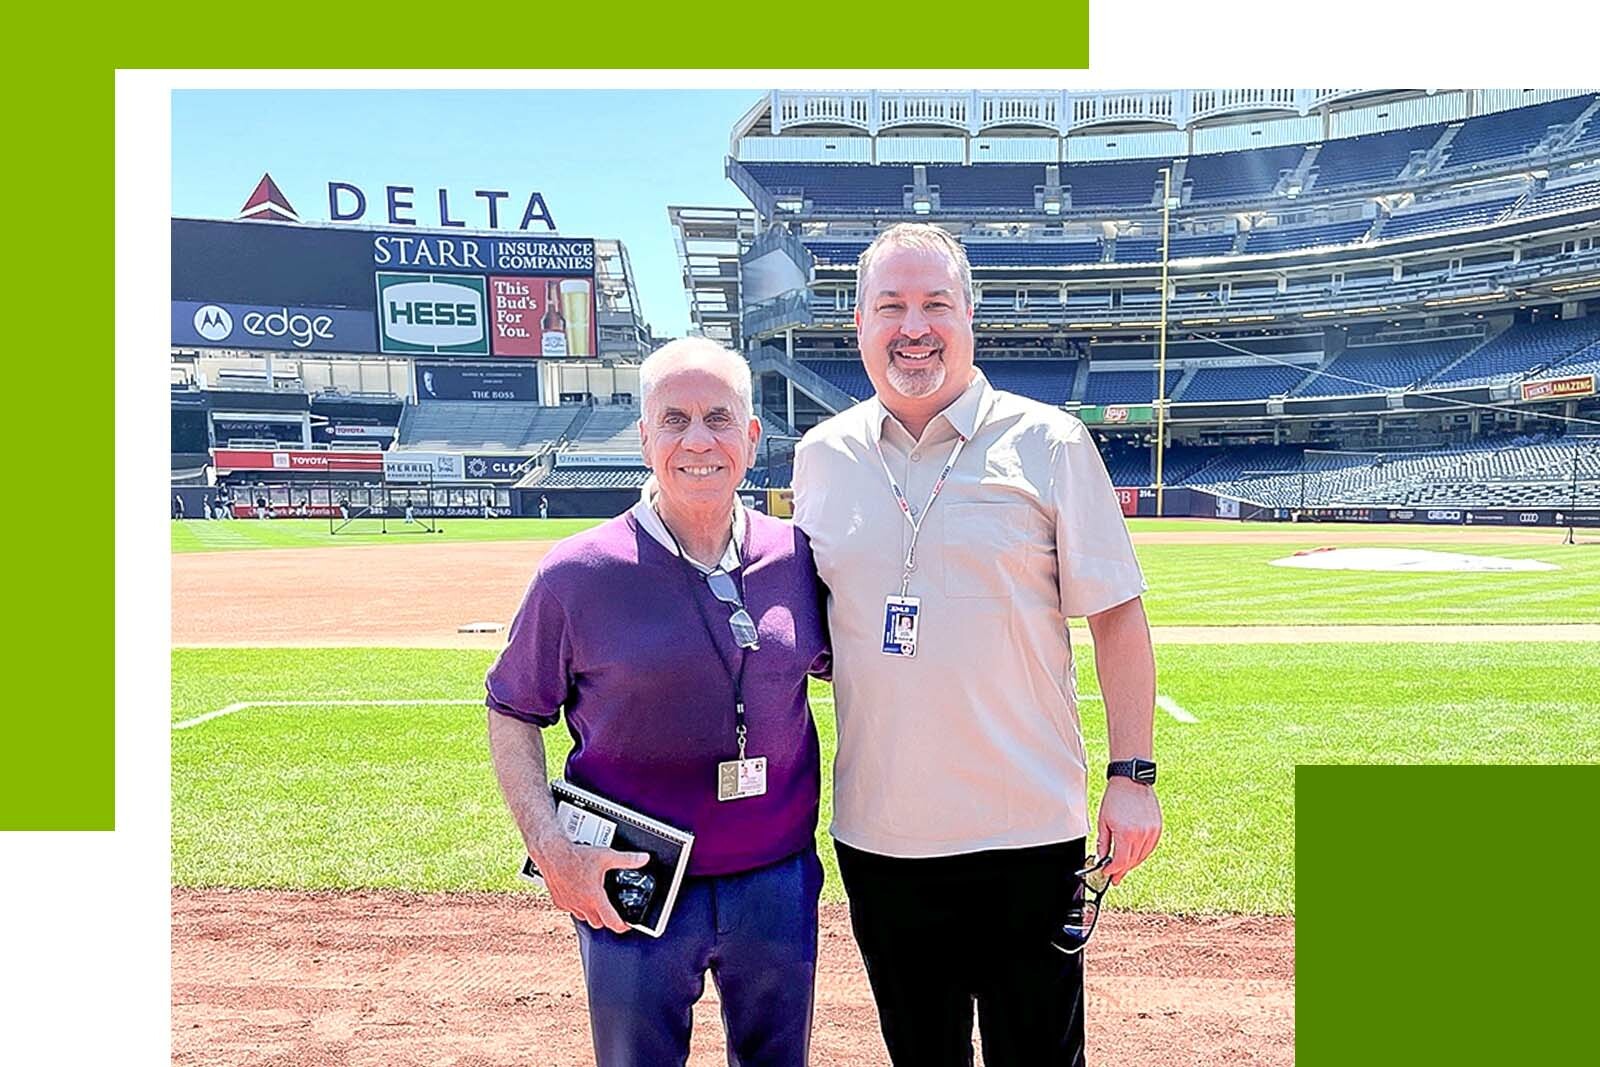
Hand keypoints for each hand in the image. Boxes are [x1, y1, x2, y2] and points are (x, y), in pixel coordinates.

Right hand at [533, 839, 649, 933]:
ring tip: (597, 901)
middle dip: (607, 918)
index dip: (623, 926)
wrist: (552, 853)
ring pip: (584, 918)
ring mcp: (570, 905)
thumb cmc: (576, 856)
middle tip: (612, 908)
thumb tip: (643, 859)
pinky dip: (578, 906)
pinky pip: (572, 910)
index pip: (612, 922)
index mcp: (595, 897)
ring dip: (592, 913)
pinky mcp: (560, 902)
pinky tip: (581, 895)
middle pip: (599, 923)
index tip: (627, 924)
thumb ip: (627, 860)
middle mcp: (582, 904)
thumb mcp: (607, 856)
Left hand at [1095, 778, 1162, 885]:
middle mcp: (1141, 835)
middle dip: (1121, 870)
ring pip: (1142, 857)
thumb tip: (1102, 858)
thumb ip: (1103, 843)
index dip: (1112, 870)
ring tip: (1123, 867)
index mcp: (1126, 834)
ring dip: (1132, 863)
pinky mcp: (1157, 828)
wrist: (1131, 780)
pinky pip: (1150, 848)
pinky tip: (1134, 855)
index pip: (1120, 862)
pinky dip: (1141, 854)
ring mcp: (1152, 832)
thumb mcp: (1103, 821)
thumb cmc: (1116, 797)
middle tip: (1115, 876)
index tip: (1107, 873)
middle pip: (1132, 861)